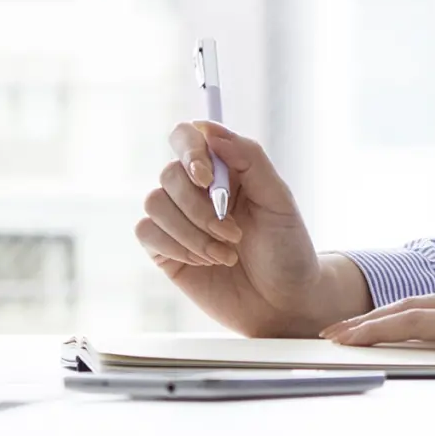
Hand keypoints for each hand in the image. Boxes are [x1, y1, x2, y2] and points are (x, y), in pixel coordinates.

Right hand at [134, 121, 327, 336]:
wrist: (283, 304)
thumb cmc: (287, 250)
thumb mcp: (279, 201)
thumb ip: (250, 159)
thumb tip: (210, 131)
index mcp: (225, 169)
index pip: (188, 136)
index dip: (190, 151)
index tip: (207, 179)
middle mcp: (196, 190)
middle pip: (169, 174)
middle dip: (200, 209)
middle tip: (234, 234)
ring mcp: (178, 219)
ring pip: (154, 203)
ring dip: (191, 233)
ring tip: (224, 254)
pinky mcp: (164, 248)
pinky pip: (146, 231)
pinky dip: (176, 246)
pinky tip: (204, 262)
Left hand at [319, 273, 434, 367]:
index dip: (406, 315)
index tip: (383, 324)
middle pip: (412, 303)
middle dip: (374, 317)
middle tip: (342, 330)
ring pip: (405, 310)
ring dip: (367, 325)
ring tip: (337, 337)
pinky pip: (412, 323)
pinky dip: (380, 329)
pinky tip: (357, 339)